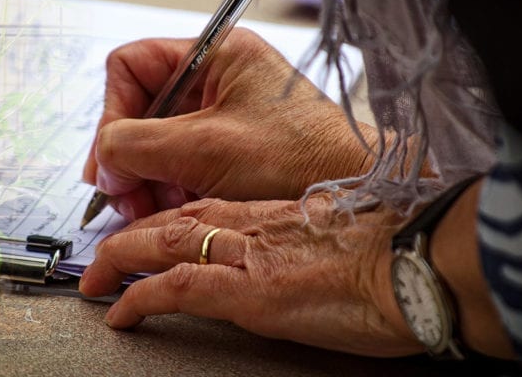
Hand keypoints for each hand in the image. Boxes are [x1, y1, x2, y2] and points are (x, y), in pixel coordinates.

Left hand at [78, 196, 421, 357]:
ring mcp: (249, 255)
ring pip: (163, 243)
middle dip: (133, 236)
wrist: (426, 259)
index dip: (170, 220)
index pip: (205, 208)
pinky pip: (176, 288)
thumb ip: (312, 244)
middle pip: (175, 219)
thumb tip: (303, 262)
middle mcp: (254, 225)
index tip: (151, 232)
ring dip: (122, 260)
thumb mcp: (348, 239)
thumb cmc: (404, 251)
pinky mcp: (250, 291)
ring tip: (96, 281)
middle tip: (105, 256)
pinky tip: (120, 312)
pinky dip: (140, 297)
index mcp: (278, 212)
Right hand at [81, 28, 376, 220]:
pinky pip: (180, 160)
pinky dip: (169, 186)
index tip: (112, 160)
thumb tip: (101, 160)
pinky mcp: (229, 145)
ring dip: (147, 177)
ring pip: (156, 140)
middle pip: (140, 108)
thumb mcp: (204, 148)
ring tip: (153, 208)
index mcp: (214, 52)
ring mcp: (222, 112)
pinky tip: (176, 208)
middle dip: (128, 156)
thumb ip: (136, 145)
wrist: (355, 194)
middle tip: (125, 196)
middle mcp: (215, 76)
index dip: (112, 112)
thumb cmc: (299, 159)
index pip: (131, 66)